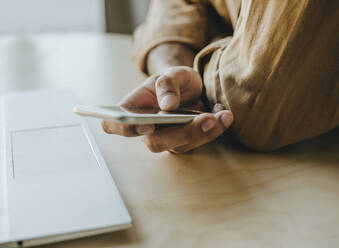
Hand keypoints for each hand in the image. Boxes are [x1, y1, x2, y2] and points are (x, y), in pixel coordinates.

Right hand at [102, 66, 233, 152]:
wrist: (190, 87)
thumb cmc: (174, 81)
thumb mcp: (172, 73)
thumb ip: (168, 83)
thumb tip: (167, 105)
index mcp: (133, 110)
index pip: (114, 125)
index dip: (125, 128)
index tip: (148, 123)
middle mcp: (146, 129)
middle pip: (154, 142)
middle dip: (181, 132)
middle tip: (205, 118)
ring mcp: (166, 139)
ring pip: (181, 145)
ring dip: (204, 131)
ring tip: (222, 115)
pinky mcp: (185, 142)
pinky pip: (199, 142)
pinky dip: (216, 129)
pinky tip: (225, 115)